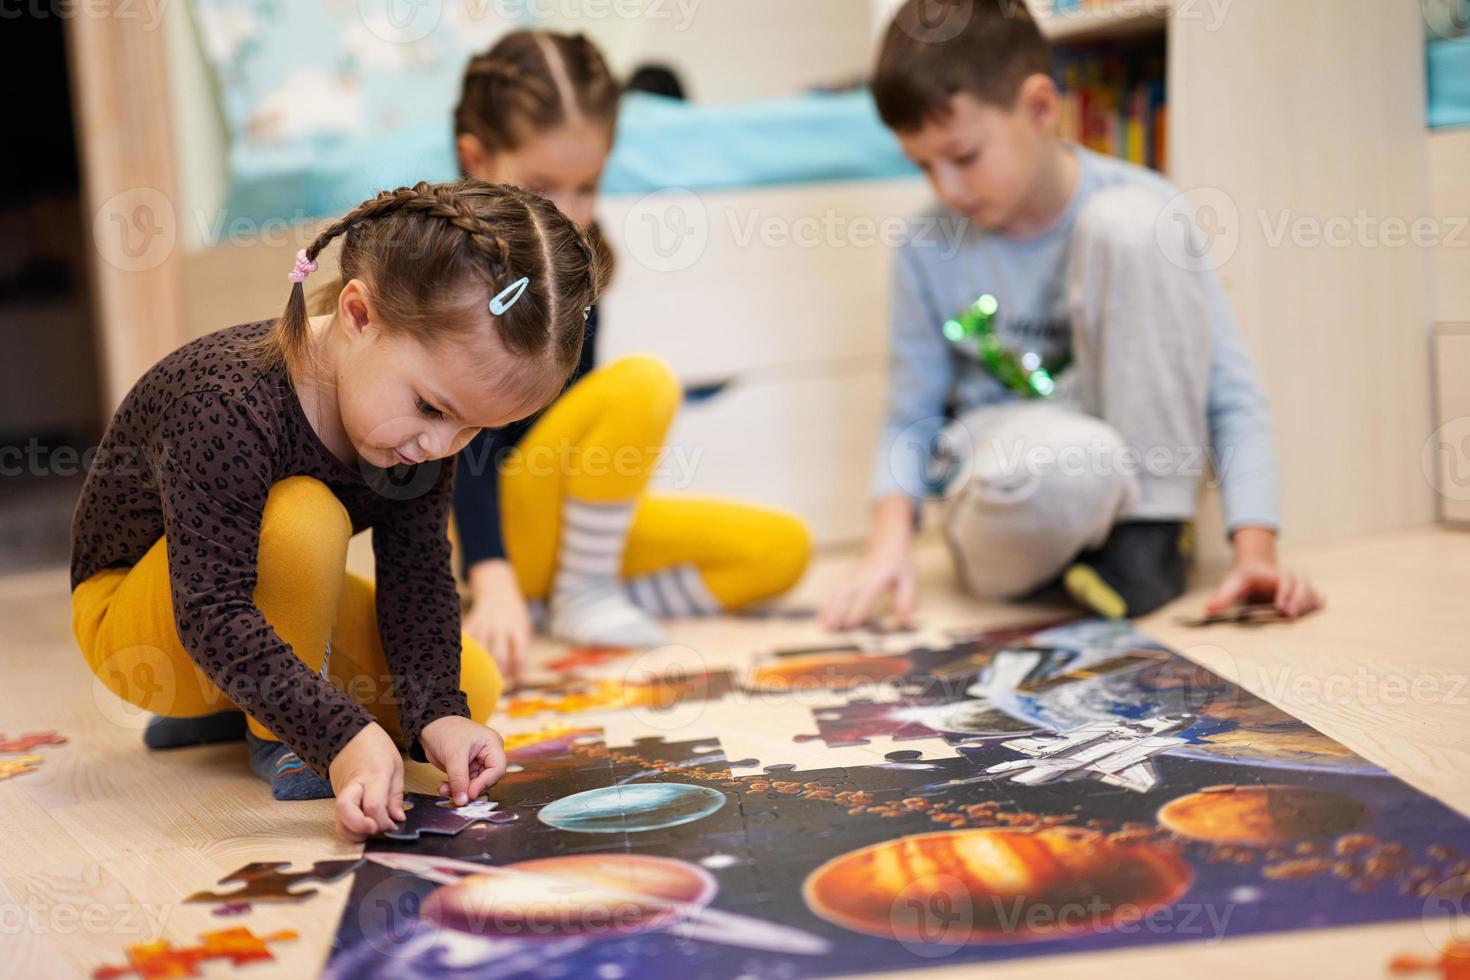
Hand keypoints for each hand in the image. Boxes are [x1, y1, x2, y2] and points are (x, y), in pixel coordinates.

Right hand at [328, 722, 406, 840]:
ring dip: (354, 833)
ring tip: (371, 831)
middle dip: (361, 829)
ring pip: (339, 821)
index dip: (383, 822)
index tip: (393, 824)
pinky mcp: (337, 798)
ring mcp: (342, 793)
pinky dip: (351, 827)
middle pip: (346, 813)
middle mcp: (354, 787)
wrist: (346, 733)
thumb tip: (397, 819)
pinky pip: (341, 819)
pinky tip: (364, 826)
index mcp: (374, 776)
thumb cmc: (375, 746)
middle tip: (376, 830)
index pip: (373, 806)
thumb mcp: (395, 766)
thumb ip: (396, 795)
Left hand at [420, 715, 507, 805]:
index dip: (485, 783)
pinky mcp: (466, 769)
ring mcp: (477, 763)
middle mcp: (488, 755)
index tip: (470, 794)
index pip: (497, 769)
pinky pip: (464, 784)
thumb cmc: (445, 731)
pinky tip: (443, 787)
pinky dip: (453, 788)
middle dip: (469, 789)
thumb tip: (462, 801)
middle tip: (456, 796)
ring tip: (444, 790)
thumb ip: (459, 779)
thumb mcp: (453, 755)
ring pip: (473, 785)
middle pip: (486, 780)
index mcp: (492, 745)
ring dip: (458, 790)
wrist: (429, 726)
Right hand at [465, 559, 530, 683]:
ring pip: (480, 650)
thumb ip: (521, 650)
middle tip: (495, 683)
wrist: (498, 591)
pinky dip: (464, 653)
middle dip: (497, 671)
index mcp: (517, 628)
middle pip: (498, 653)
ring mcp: (484, 624)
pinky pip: (466, 641)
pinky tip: (463, 664)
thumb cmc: (514, 617)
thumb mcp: (523, 628)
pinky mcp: (471, 622)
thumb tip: (518, 675)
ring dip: (480, 666)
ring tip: (479, 679)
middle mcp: (500, 626)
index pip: (519, 652)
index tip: (515, 679)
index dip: (517, 668)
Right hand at [821, 496, 917, 630]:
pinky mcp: (847, 578)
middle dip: (836, 612)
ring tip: (821, 627)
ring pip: (836, 594)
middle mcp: (861, 577)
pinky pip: (834, 592)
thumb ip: (905, 601)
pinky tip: (821, 617)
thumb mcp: (908, 581)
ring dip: (828, 610)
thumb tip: (905, 623)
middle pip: (845, 595)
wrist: (888, 542)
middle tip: (829, 629)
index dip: (858, 610)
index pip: (865, 596)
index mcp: (876, 578)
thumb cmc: (899, 564)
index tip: (850, 624)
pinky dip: (827, 604)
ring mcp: (852, 577)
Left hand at [1207, 527, 1323, 619]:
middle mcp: (1288, 577)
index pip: (1283, 580)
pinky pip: (1314, 595)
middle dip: (1298, 599)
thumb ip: (1222, 598)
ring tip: (1304, 616)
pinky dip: (1318, 601)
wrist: (1255, 570)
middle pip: (1301, 584)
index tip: (1280, 607)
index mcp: (1273, 574)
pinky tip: (1320, 607)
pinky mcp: (1302, 593)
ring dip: (1309, 602)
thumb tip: (1208, 610)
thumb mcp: (1232, 585)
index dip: (1284, 592)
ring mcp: (1297, 585)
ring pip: (1310, 590)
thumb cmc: (1243, 579)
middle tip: (1290, 615)